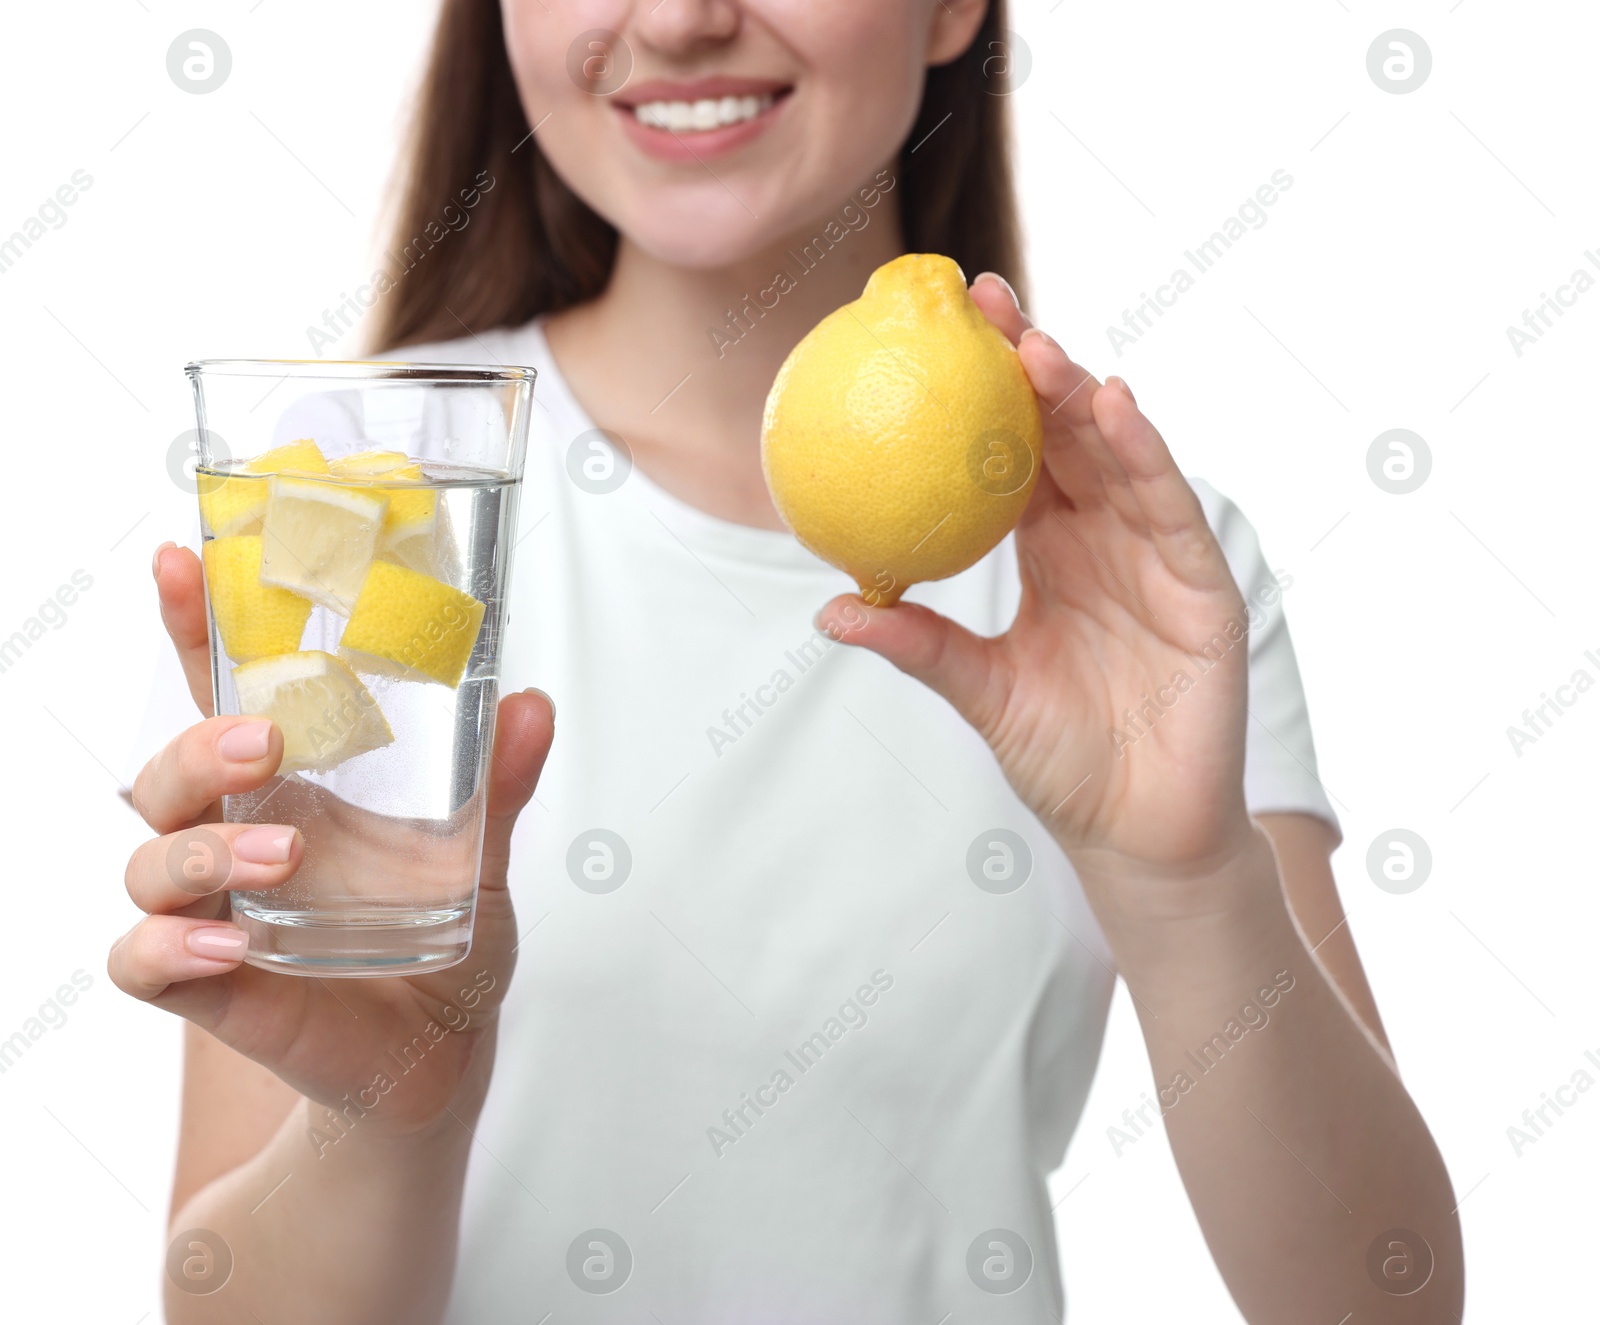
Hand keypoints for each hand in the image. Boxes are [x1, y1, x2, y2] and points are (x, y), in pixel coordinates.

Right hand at [109, 544, 554, 1136]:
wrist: (441, 1048)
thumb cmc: (446, 937)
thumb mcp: (481, 858)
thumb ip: (498, 786)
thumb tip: (532, 703)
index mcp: (293, 786)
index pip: (222, 695)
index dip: (194, 630)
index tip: (184, 560)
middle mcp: (238, 837)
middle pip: (166, 771)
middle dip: (199, 745)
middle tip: (267, 741)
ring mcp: (218, 910)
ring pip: (149, 859)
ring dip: (202, 848)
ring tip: (285, 852)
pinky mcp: (211, 983)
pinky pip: (144, 958)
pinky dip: (170, 946)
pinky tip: (230, 947)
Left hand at [817, 277, 1257, 896]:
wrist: (1137, 832)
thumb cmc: (1062, 758)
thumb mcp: (979, 691)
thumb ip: (919, 645)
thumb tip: (829, 611)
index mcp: (1052, 550)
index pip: (1017, 453)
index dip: (982, 393)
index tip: (934, 334)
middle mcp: (1105, 538)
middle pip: (1068, 433)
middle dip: (1030, 363)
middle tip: (979, 302)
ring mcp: (1159, 556)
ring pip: (1120, 456)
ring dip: (1082, 396)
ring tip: (1036, 346)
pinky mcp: (1206, 587)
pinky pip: (1171, 510)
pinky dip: (1145, 456)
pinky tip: (1114, 405)